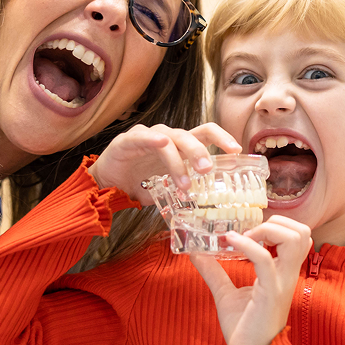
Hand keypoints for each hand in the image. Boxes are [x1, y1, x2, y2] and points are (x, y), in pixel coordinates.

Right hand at [88, 121, 240, 204]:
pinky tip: (161, 143)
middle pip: (191, 136)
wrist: (107, 184)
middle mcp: (168, 137)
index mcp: (181, 145)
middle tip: (207, 171)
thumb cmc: (142, 182)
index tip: (237, 150)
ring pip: (170, 141)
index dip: (222, 138)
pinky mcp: (128, 140)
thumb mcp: (170, 187)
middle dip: (202, 153)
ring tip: (184, 185)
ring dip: (179, 162)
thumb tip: (213, 209)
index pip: (206, 134)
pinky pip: (143, 137)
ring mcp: (148, 136)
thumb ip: (188, 191)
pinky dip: (153, 139)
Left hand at [189, 216, 312, 344]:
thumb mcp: (226, 293)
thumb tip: (197, 252)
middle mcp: (287, 274)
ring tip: (244, 237)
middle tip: (249, 232)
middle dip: (278, 223)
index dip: (278, 225)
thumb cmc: (244, 329)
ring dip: (268, 230)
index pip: (298, 235)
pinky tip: (231, 243)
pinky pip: (265, 259)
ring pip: (295, 239)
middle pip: (303, 232)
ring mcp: (281, 282)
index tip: (250, 231)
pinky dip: (247, 245)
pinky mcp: (270, 292)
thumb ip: (215, 271)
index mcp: (282, 272)